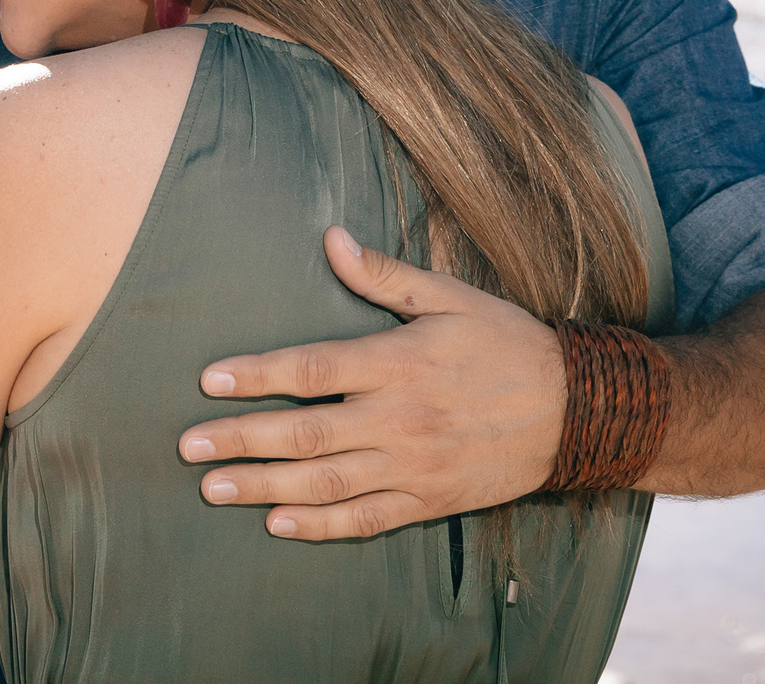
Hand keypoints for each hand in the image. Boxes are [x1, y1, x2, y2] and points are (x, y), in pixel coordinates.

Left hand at [176, 226, 564, 538]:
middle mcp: (399, 419)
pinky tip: (276, 524)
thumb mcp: (449, 296)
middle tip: (188, 446)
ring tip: (213, 489)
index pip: (312, 369)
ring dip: (264, 488)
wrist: (576, 410)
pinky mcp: (429, 499)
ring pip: (326, 482)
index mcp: (398, 363)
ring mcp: (413, 465)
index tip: (208, 381)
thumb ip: (384, 275)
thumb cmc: (506, 343)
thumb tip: (330, 239)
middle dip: (241, 440)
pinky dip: (320, 526)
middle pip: (305, 433)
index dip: (257, 376)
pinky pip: (366, 518)